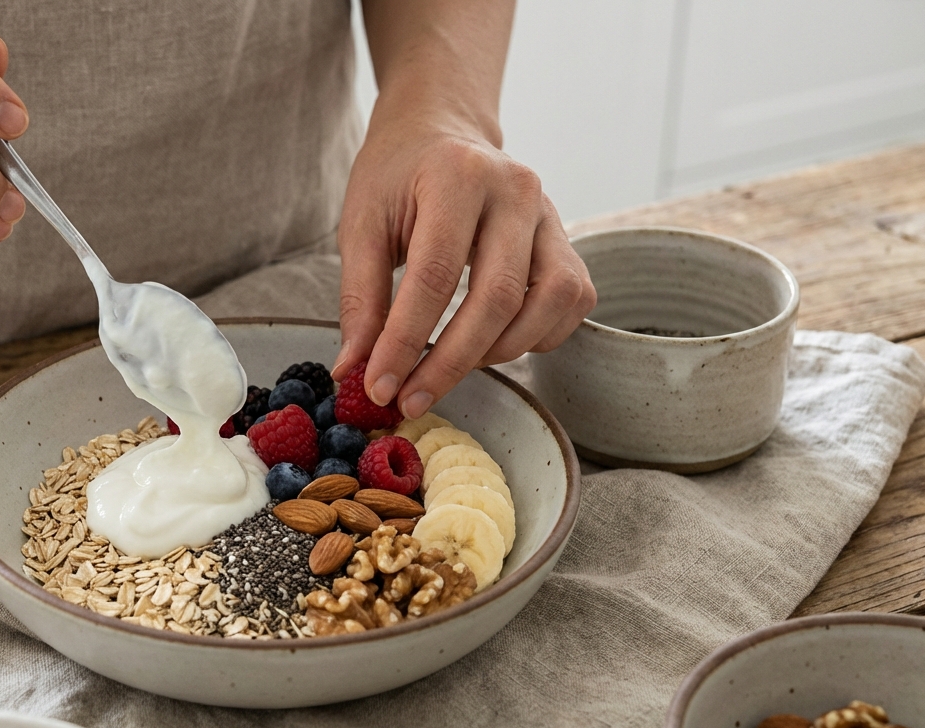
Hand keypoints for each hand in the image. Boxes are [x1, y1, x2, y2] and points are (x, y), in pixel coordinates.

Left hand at [334, 106, 596, 419]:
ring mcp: (552, 215)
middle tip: (411, 399)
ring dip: (497, 352)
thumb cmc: (397, 177)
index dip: (406, 341)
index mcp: (458, 176)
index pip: (435, 276)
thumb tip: (354, 370)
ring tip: (449, 366)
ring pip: (546, 305)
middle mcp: (517, 191)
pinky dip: (536, 337)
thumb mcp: (362, 224)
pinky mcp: (569, 240)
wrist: (441, 131)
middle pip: (497, 297)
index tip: (380, 386)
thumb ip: (360, 298)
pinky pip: (570, 304)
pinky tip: (492, 342)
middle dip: (451, 362)